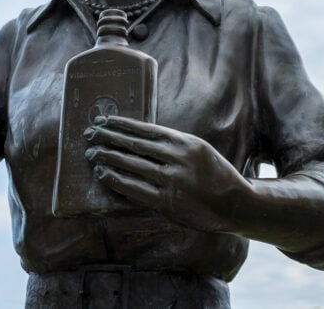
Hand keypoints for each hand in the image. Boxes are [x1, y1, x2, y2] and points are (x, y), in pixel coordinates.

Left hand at [84, 115, 252, 232]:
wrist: (234, 204)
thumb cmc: (214, 174)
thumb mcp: (198, 149)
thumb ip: (171, 144)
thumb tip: (137, 136)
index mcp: (185, 142)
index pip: (146, 129)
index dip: (121, 124)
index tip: (104, 120)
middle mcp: (177, 159)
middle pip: (134, 146)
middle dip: (109, 138)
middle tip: (89, 134)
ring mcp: (171, 182)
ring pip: (131, 167)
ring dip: (108, 159)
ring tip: (92, 153)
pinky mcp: (167, 203)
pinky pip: (135, 190)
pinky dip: (116, 181)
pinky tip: (104, 174)